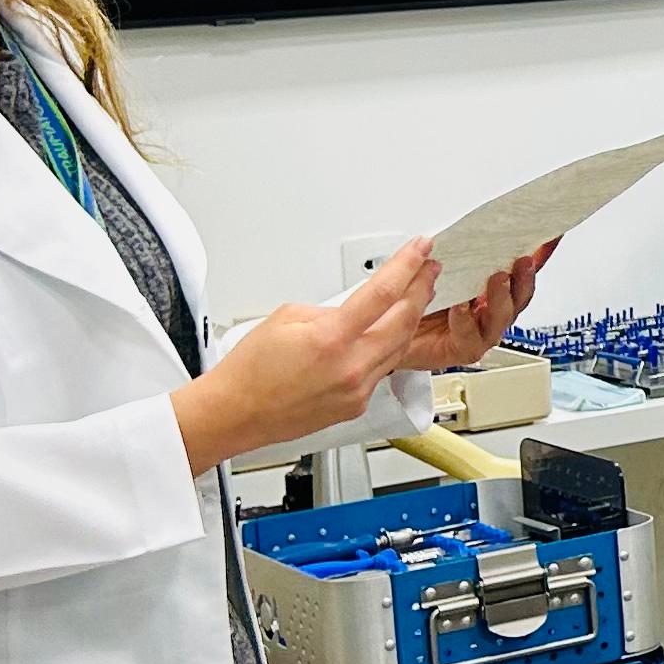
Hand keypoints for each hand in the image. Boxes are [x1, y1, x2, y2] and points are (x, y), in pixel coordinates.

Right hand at [171, 246, 443, 472]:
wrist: (234, 414)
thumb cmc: (250, 371)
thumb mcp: (286, 318)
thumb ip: (329, 309)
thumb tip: (353, 308)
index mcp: (332, 339)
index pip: (383, 293)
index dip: (408, 265)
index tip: (421, 249)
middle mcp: (351, 367)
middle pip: (404, 320)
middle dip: (420, 289)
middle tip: (428, 270)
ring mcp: (357, 390)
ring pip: (400, 346)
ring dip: (412, 318)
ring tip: (417, 296)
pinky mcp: (356, 405)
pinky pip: (385, 369)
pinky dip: (393, 346)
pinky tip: (394, 332)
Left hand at [398, 240, 555, 374]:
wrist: (388, 336)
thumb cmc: (413, 303)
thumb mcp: (432, 268)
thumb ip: (450, 251)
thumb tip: (460, 227)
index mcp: (488, 288)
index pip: (520, 268)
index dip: (540, 252)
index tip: (551, 234)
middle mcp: (490, 310)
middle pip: (520, 294)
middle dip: (525, 276)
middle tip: (523, 260)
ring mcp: (481, 331)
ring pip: (502, 316)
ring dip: (501, 297)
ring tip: (496, 279)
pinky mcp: (465, 349)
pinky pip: (472, 336)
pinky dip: (466, 320)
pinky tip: (460, 307)